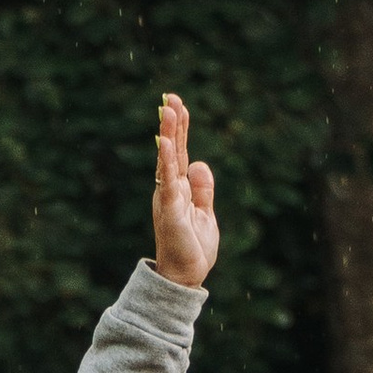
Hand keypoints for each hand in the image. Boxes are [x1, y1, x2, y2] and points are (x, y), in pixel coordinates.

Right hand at [151, 93, 219, 286]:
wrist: (185, 275)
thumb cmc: (193, 248)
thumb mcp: (205, 213)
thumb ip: (203, 189)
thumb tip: (200, 163)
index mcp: (180, 189)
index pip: (181, 153)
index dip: (181, 130)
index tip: (178, 105)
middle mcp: (171, 188)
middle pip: (172, 150)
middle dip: (173, 123)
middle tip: (171, 97)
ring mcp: (169, 196)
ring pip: (168, 159)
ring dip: (168, 134)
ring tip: (168, 109)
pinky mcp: (170, 207)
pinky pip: (169, 179)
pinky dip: (168, 160)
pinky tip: (167, 141)